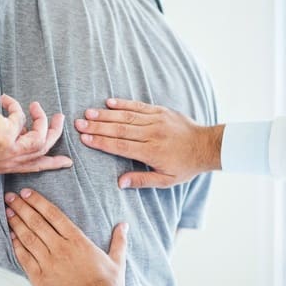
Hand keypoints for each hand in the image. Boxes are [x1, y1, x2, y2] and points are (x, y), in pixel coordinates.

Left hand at [0, 94, 72, 173]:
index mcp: (1, 166)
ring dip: (42, 119)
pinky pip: (22, 119)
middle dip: (55, 133)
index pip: (33, 167)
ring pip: (40, 138)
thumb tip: (24, 128)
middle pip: (43, 152)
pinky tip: (3, 99)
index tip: (67, 162)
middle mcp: (6, 163)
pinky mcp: (7, 137)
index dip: (52, 163)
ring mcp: (8, 152)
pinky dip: (15, 107)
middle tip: (60, 118)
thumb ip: (9, 138)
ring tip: (35, 105)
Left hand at [4, 188, 128, 285]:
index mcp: (78, 241)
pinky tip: (10, 236)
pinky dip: (16, 245)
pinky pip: (24, 258)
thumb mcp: (117, 261)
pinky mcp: (40, 279)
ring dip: (16, 223)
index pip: (54, 215)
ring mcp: (49, 263)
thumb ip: (119, 241)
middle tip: (10, 197)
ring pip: (28, 238)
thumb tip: (124, 224)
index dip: (38, 202)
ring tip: (7, 212)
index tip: (27, 193)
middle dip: (22, 207)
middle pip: (37, 223)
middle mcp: (61, 248)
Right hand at [74, 98, 223, 187]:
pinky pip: (139, 106)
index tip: (85, 139)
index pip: (121, 146)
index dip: (101, 142)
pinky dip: (123, 103)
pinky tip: (109, 102)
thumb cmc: (185, 166)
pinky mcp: (161, 111)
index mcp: (151, 152)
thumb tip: (119, 183)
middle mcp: (152, 134)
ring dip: (105, 114)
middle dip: (97, 126)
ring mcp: (156, 120)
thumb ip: (141, 180)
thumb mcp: (166, 180)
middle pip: (119, 129)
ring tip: (88, 113)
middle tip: (78, 124)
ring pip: (126, 116)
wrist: (207, 146)